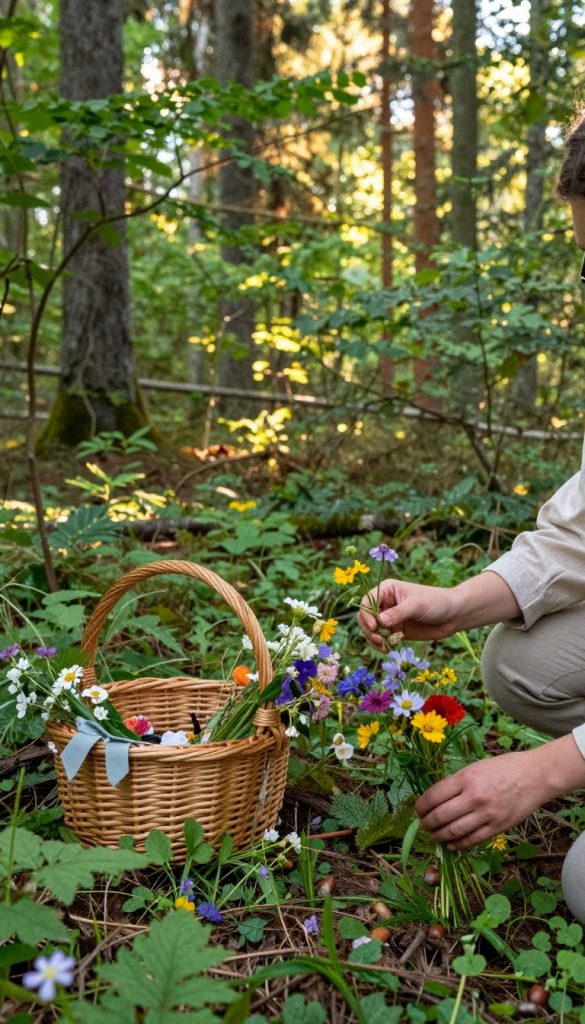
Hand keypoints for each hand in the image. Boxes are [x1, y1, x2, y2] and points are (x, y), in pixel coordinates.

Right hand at [358, 579, 458, 647]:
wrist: (454, 615)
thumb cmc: (436, 602)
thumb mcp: (417, 605)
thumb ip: (398, 613)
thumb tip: (380, 622)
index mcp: (388, 590)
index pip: (367, 601)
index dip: (366, 614)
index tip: (374, 626)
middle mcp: (386, 603)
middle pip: (365, 617)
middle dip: (368, 629)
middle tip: (379, 640)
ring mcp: (390, 618)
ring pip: (371, 630)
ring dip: (373, 639)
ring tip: (384, 646)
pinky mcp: (396, 631)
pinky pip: (381, 639)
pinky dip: (380, 645)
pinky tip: (386, 649)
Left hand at [414, 742, 581, 849]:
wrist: (534, 776)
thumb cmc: (503, 768)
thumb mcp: (475, 768)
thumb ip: (456, 783)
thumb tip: (435, 799)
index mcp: (466, 778)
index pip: (433, 796)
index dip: (421, 806)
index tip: (418, 810)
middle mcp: (474, 797)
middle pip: (440, 816)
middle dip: (427, 823)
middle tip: (423, 824)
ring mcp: (487, 814)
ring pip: (453, 832)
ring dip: (438, 836)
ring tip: (433, 835)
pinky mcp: (498, 827)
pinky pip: (472, 840)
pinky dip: (457, 844)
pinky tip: (450, 843)